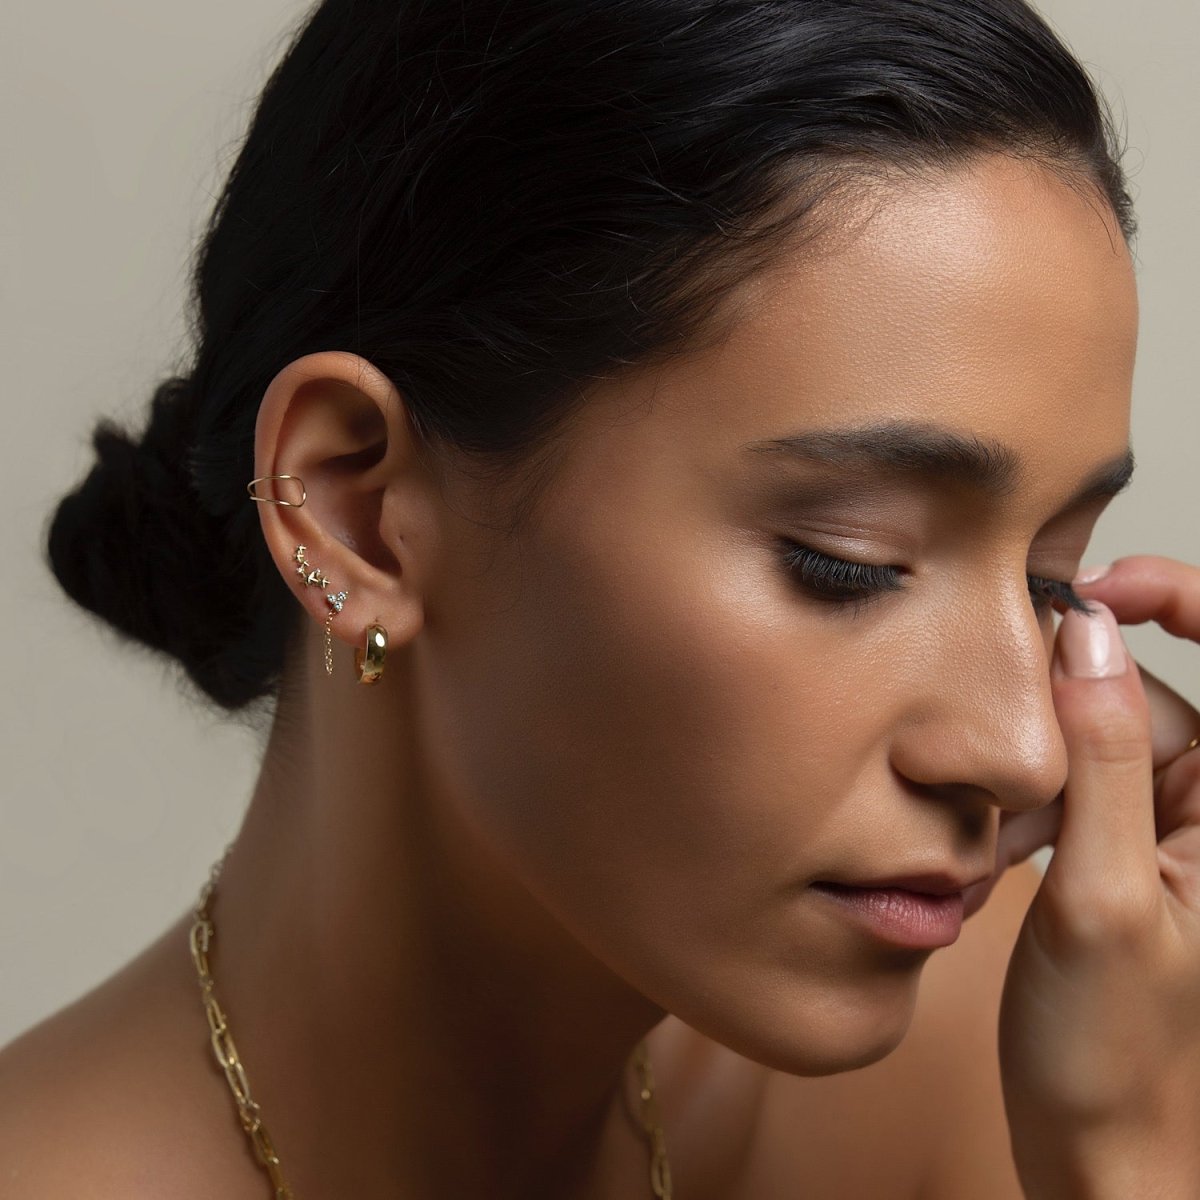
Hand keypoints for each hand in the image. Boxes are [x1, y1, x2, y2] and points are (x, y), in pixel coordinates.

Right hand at [997, 555, 1199, 1198]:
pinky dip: (1024, 814)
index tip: (1082, 590)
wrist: (1100, 1153)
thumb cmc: (1120, 1058)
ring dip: (1029, 785)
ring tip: (994, 851)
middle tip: (1002, 782)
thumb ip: (1094, 761)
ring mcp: (1171, 831)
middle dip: (1054, 731)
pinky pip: (1070, 790)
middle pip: (1132, 701)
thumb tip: (1083, 638)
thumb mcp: (1099, 899)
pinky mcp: (1128, 851)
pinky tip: (996, 862)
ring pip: (1087, 746)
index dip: (1168, 595)